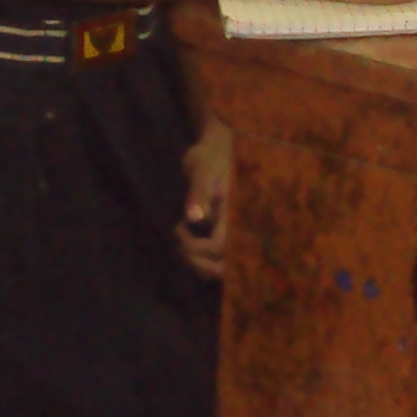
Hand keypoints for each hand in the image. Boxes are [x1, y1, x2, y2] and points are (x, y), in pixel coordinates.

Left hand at [176, 118, 233, 277]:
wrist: (219, 149)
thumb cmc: (210, 157)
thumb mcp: (202, 169)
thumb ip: (199, 192)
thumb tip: (193, 218)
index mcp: (234, 216)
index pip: (219, 248)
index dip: (195, 247)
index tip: (178, 227)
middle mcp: (238, 230)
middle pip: (223, 267)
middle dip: (198, 263)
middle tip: (180, 246)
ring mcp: (234, 233)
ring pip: (222, 267)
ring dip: (200, 265)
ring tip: (183, 246)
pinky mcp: (228, 233)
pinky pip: (219, 258)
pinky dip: (203, 259)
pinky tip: (189, 244)